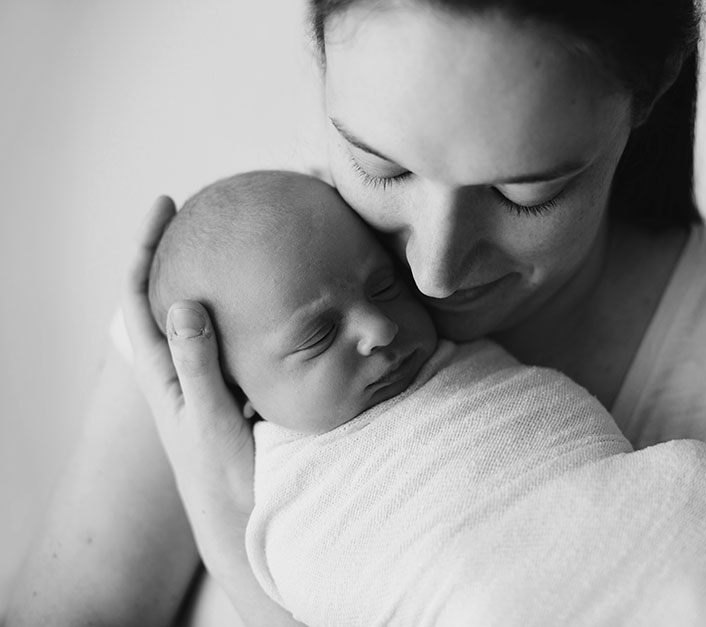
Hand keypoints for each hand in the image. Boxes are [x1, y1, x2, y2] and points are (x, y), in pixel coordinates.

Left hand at [121, 196, 254, 575]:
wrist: (241, 520)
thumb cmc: (225, 479)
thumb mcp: (210, 420)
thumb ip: (198, 365)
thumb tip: (184, 303)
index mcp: (164, 375)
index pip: (140, 299)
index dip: (146, 250)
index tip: (165, 207)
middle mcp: (178, 371)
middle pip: (166, 298)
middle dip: (176, 253)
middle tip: (200, 215)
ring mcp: (203, 380)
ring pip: (198, 316)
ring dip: (208, 278)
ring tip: (231, 245)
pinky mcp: (229, 390)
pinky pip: (227, 337)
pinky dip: (239, 309)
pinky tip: (264, 300)